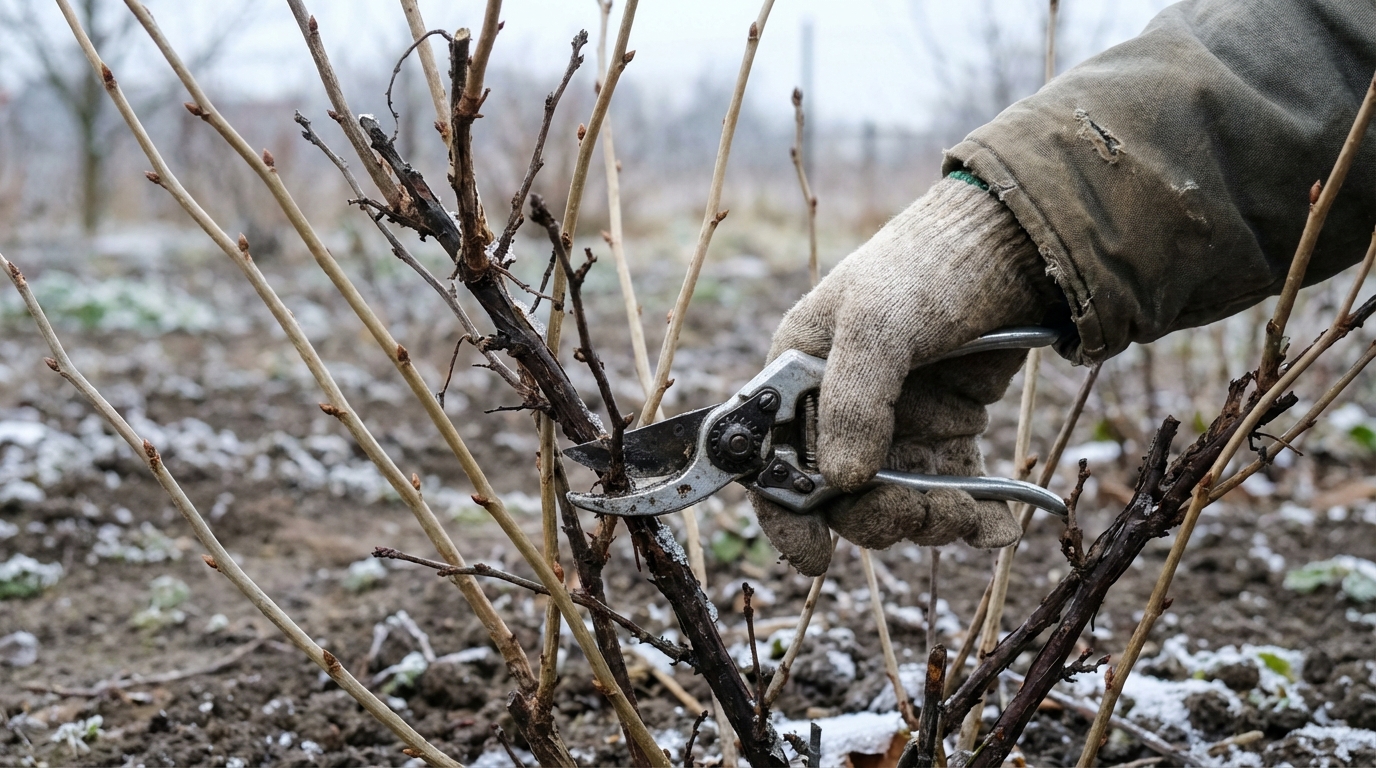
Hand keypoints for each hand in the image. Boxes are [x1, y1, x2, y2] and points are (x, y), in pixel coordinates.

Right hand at [753, 176, 1060, 575]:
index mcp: (798, 379)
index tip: (814, 557)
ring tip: (972, 511)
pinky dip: (975, 515)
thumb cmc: (928, 265)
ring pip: (896, 503)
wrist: (1016, 241)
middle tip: (925, 512)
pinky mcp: (946, 431)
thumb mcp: (877, 320)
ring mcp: (895, 425)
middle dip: (880, 515)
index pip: (771, 462)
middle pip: (839, 497)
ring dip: (931, 519)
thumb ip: (852, 400)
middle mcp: (838, 410)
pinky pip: (950, 491)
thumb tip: (840, 481)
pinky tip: (1000, 522)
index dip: (785, 513)